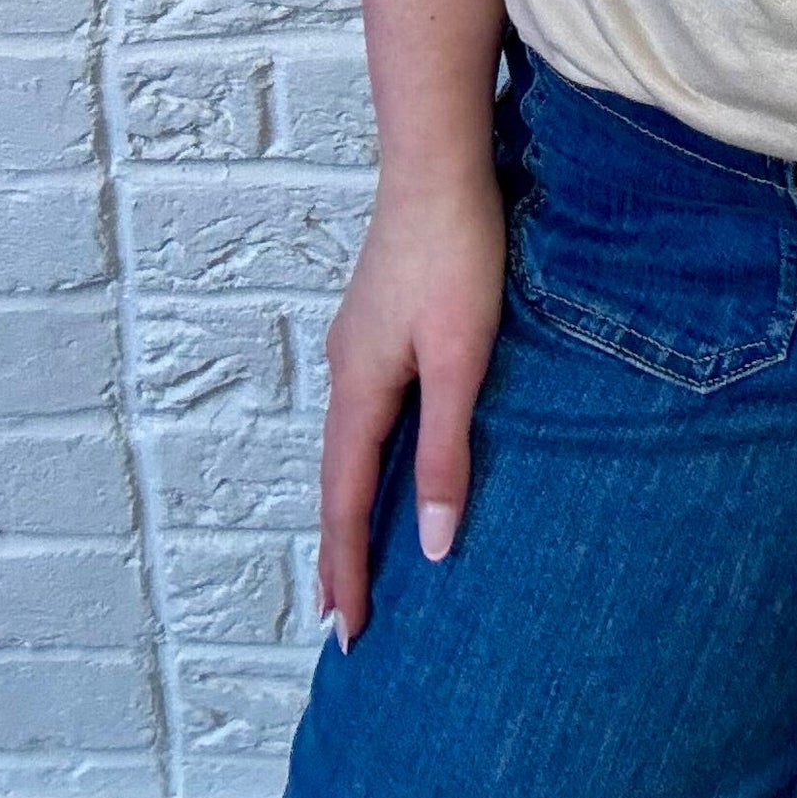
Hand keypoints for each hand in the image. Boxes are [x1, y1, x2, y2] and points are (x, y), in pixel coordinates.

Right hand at [315, 161, 505, 649]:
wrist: (437, 163)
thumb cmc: (456, 256)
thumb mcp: (461, 361)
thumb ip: (444, 450)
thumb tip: (429, 542)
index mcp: (359, 390)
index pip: (344, 502)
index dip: (348, 570)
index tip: (348, 634)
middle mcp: (345, 371)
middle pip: (335, 478)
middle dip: (338, 549)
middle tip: (341, 615)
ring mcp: (357, 342)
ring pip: (348, 443)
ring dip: (348, 503)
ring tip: (356, 553)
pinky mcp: (377, 320)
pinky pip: (363, 411)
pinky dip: (364, 457)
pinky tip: (383, 456)